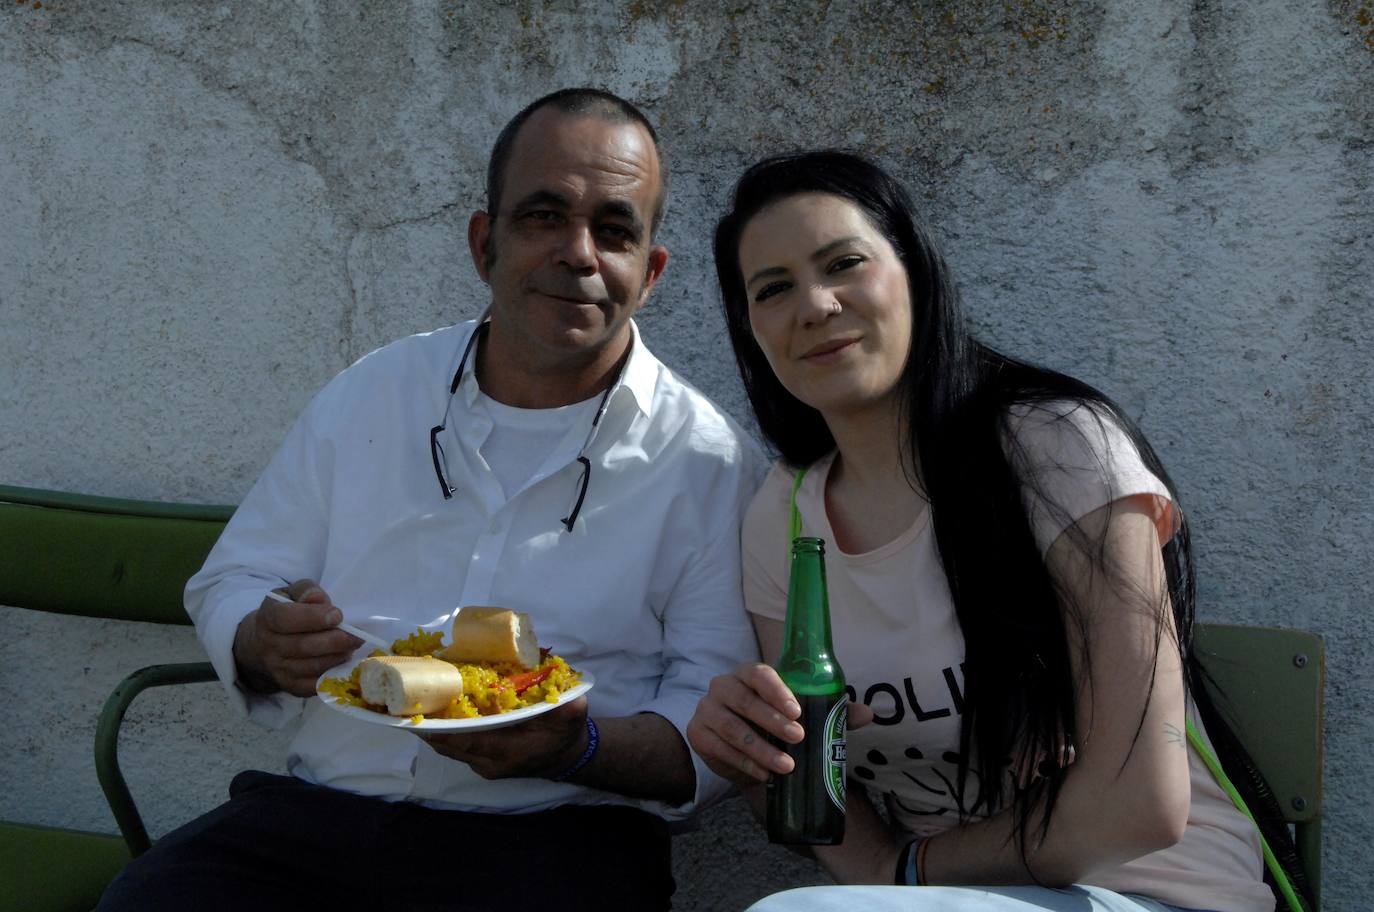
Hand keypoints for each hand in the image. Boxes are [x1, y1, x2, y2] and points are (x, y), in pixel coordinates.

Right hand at [232, 579, 361, 696]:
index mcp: (267, 618)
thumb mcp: (292, 594)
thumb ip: (306, 591)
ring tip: (352, 646)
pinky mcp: (290, 686)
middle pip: (303, 646)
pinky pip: (314, 685)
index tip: (337, 615)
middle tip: (356, 635)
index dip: (313, 617)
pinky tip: (343, 660)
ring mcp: (277, 669)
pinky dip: (333, 674)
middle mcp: (268, 646)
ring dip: (337, 657)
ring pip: (311, 667)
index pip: (285, 618)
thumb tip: (318, 599)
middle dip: (335, 641)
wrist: (264, 644)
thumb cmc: (287, 612)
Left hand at [421, 696, 589, 779]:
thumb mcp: (572, 715)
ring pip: (449, 748)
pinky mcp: (480, 761)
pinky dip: (444, 732)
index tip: (422, 716)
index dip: (443, 730)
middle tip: (410, 702)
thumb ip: (569, 707)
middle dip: (429, 727)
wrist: (564, 757)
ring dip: (433, 729)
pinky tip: (435, 712)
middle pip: (449, 746)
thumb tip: (564, 694)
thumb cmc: (565, 734)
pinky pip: (455, 747)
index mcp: (509, 752)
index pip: (468, 742)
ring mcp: (483, 765)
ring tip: (416, 704)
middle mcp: (490, 763)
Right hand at [687, 664, 875, 784]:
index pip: (760, 673)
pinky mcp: (698, 734)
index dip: (777, 690)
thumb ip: (832, 711)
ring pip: (733, 728)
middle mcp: (723, 685)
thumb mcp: (804, 716)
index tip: (797, 710)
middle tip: (799, 739)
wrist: (747, 753)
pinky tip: (763, 774)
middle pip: (745, 700)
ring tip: (787, 766)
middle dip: (772, 722)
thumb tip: (867, 713)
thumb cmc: (776, 725)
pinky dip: (744, 763)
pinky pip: (720, 749)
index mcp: (748, 673)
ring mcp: (707, 710)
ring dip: (761, 749)